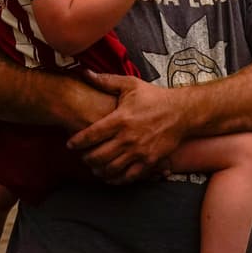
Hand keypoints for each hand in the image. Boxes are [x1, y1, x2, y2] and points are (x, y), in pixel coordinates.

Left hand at [67, 72, 185, 182]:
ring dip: (98, 170)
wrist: (181, 112)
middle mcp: (128, 138)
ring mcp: (139, 152)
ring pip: (111, 169)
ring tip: (93, 167)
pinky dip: (116, 179)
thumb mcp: (130, 85)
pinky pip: (128, 177)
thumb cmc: (154, 97)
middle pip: (98, 156)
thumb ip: (106, 81)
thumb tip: (85, 73)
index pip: (91, 135)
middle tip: (82, 156)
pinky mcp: (149, 161)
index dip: (77, 142)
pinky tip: (110, 176)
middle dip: (86, 158)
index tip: (70, 144)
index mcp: (120, 119)